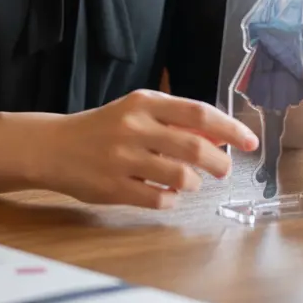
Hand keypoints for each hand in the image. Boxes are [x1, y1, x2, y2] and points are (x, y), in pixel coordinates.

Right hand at [29, 90, 259, 209]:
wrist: (53, 146)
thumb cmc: (104, 128)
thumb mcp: (139, 113)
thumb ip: (176, 122)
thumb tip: (222, 137)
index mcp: (145, 102)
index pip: (199, 114)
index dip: (230, 128)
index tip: (250, 141)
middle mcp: (135, 127)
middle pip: (194, 147)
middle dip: (219, 162)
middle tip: (224, 170)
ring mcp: (123, 158)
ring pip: (180, 176)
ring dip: (194, 182)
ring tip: (191, 182)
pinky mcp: (113, 187)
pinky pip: (158, 199)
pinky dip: (171, 199)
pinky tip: (167, 194)